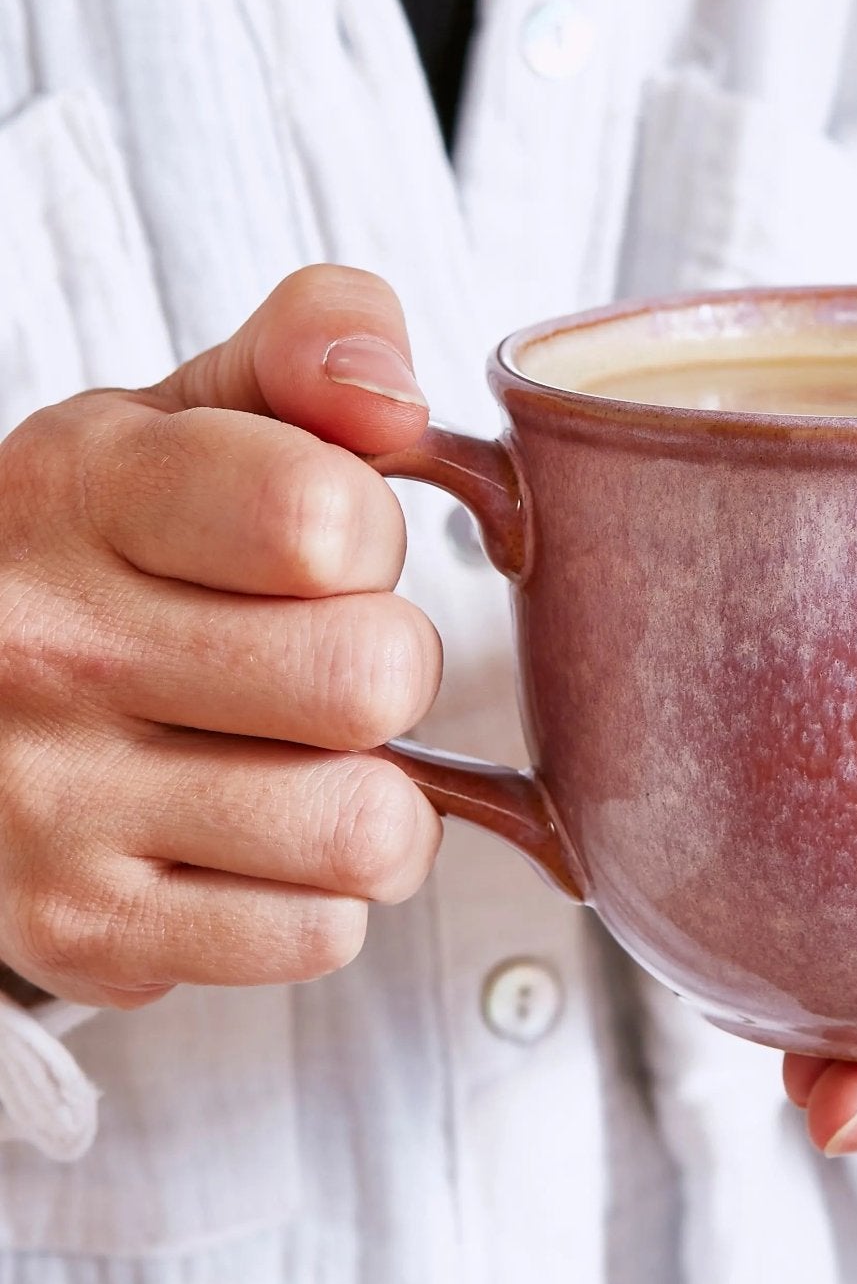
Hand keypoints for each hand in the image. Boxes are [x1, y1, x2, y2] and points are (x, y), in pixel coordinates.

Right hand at [0, 267, 443, 1005]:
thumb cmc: (108, 553)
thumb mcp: (190, 417)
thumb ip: (312, 349)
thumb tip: (387, 393)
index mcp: (77, 490)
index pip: (323, 517)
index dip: (371, 534)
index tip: (327, 545)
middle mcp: (42, 647)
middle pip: (374, 678)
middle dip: (386, 669)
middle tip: (318, 662)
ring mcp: (49, 805)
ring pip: (367, 827)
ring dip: (377, 799)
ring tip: (303, 759)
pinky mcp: (81, 934)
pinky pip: (319, 934)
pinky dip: (321, 895)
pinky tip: (256, 843)